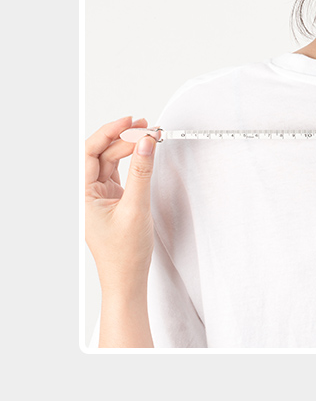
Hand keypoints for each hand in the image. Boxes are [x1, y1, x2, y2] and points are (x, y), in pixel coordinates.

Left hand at [85, 116, 157, 296]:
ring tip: (149, 138)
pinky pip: (119, 172)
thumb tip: (146, 144)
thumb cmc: (124, 253)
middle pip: (101, 153)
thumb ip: (142, 173)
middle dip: (123, 138)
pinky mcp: (113, 199)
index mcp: (81, 195)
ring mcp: (99, 195)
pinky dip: (132, 161)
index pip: (90, 152)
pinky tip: (143, 154)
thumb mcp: (136, 208)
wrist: (127, 278)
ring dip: (129, 148)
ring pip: (111, 161)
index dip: (109, 132)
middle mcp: (86, 192)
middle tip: (147, 130)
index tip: (130, 122)